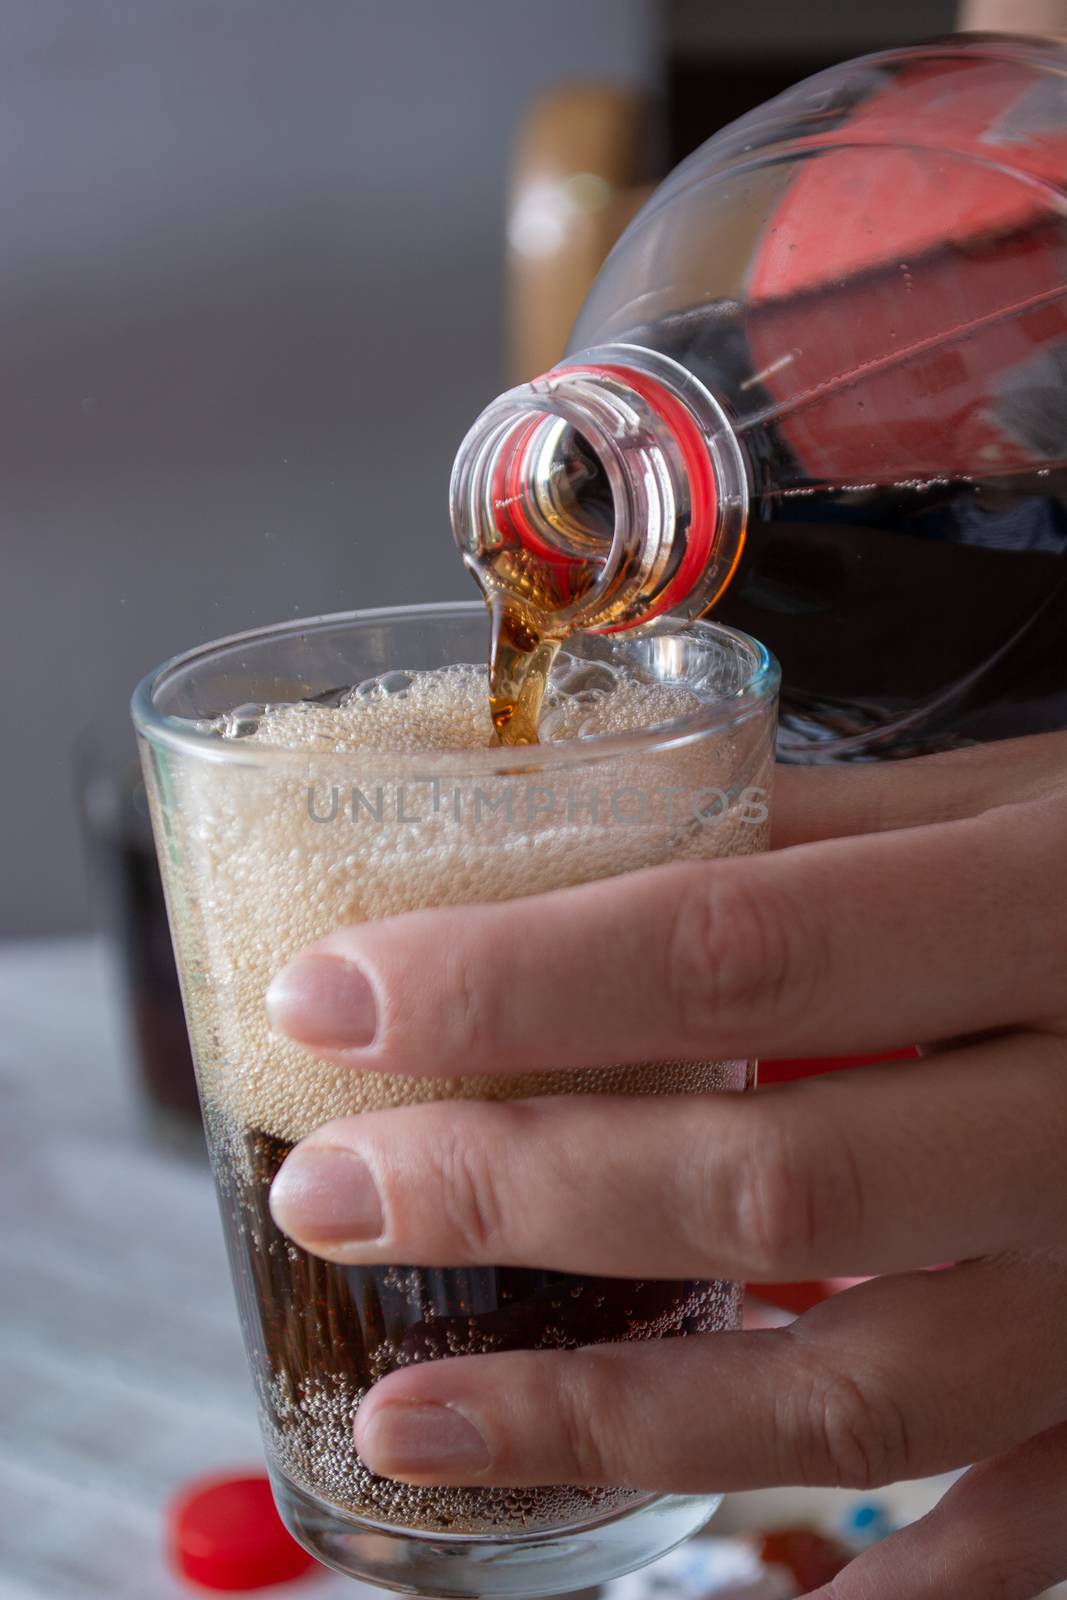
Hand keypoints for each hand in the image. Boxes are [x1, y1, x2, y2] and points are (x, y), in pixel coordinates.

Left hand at [266, 732, 1066, 1599]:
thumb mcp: (1038, 799)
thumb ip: (831, 832)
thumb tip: (594, 839)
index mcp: (1061, 908)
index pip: (734, 945)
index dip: (514, 983)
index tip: (332, 996)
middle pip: (767, 1183)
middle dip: (516, 1194)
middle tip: (331, 1188)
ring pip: (852, 1396)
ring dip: (613, 1418)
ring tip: (416, 1418)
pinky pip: (1008, 1538)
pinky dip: (866, 1585)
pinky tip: (713, 1593)